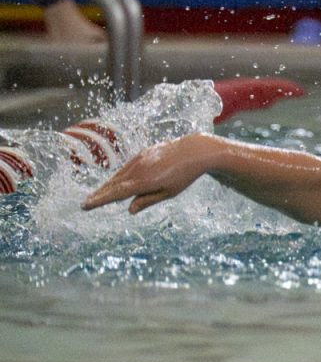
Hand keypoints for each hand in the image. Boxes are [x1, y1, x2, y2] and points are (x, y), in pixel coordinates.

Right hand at [82, 133, 216, 213]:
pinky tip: (115, 183)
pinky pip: (126, 167)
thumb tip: (130, 210)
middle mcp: (139, 169)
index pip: (117, 193)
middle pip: (114, 184)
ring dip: (107, 185)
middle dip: (100, 194)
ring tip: (97, 195)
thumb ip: (147, 200)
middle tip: (86, 203)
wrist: (193, 151)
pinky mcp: (142, 153)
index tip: (85, 205)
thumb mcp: (168, 192)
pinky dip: (118, 176)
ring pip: (119, 175)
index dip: (100, 200)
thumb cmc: (184, 176)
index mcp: (145, 181)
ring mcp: (139, 159)